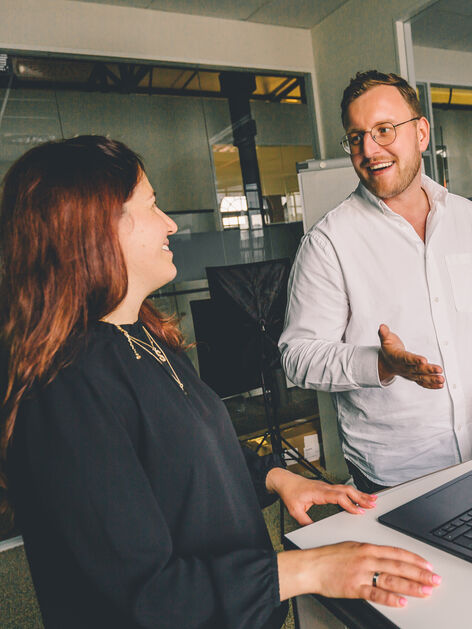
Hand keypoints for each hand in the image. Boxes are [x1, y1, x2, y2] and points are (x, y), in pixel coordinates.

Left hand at [265, 468, 376, 524]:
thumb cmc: (290, 493)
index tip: (359, 511)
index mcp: (319, 493)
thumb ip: (305, 522)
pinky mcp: (327, 487)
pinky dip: (354, 492)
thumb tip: (314, 532)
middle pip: (347, 491)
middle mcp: (325, 488)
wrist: (285, 481)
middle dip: (361, 498)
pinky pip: (343, 489)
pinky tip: (360, 496)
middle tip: (373, 505)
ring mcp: (327, 486)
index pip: (338, 497)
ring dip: (360, 494)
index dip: (350, 504)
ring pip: (347, 488)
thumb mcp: (294, 510)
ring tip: (373, 499)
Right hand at [278, 542, 440, 605]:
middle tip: (434, 579)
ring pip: (391, 579)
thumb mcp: (351, 547)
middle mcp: (366, 558)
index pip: (396, 552)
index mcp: (366, 547)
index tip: (427, 565)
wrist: (310, 566)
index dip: (414, 559)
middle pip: (398, 566)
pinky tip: (401, 601)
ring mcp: (361, 573)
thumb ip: (369, 552)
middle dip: (419, 573)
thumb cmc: (328, 557)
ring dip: (411, 585)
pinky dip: (390, 598)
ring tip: (425, 591)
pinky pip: (375, 593)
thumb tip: (386, 558)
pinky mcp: (355, 588)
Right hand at [378, 324, 443, 388]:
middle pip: (417, 369)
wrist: (387, 363)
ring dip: (432, 379)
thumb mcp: (385, 340)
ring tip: (441, 379)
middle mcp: (404, 367)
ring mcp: (410, 373)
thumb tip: (382, 327)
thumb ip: (384, 333)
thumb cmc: (389, 350)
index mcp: (398, 357)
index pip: (407, 359)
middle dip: (428, 370)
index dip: (415, 360)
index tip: (424, 360)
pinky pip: (422, 382)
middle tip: (438, 370)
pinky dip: (431, 384)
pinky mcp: (414, 376)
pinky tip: (440, 385)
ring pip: (421, 377)